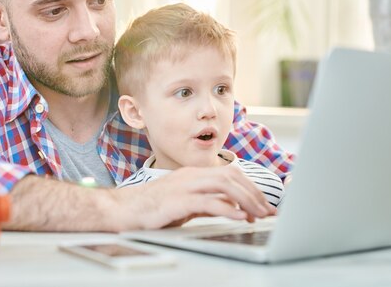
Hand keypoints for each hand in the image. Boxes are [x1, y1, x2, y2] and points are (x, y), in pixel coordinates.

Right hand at [113, 166, 276, 230]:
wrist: (122, 209)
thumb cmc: (152, 208)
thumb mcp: (186, 204)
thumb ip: (207, 204)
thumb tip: (231, 208)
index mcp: (193, 174)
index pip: (230, 173)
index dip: (250, 187)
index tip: (263, 205)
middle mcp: (191, 176)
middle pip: (231, 176)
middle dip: (253, 193)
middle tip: (268, 211)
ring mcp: (184, 186)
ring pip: (224, 184)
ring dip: (246, 200)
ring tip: (259, 215)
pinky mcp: (177, 201)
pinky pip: (208, 202)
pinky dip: (228, 208)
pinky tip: (240, 217)